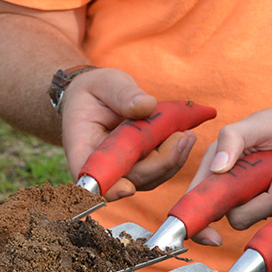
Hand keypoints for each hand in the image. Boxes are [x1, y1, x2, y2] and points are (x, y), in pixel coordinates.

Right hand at [61, 68, 197, 200]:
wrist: (101, 96)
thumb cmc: (98, 89)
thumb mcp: (107, 83)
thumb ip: (123, 94)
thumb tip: (146, 105)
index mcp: (82, 146)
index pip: (90, 176)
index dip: (108, 188)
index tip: (128, 188)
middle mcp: (103, 165)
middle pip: (131, 178)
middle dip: (160, 163)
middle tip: (184, 137)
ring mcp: (123, 170)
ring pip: (150, 178)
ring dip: (173, 160)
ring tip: (189, 135)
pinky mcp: (141, 167)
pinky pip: (160, 170)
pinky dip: (175, 156)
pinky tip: (186, 136)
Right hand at [188, 98, 271, 244]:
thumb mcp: (258, 123)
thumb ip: (233, 139)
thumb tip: (217, 168)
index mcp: (219, 167)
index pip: (198, 202)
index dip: (197, 224)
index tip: (213, 237)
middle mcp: (237, 188)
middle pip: (236, 217)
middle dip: (263, 199)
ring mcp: (262, 200)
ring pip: (264, 219)